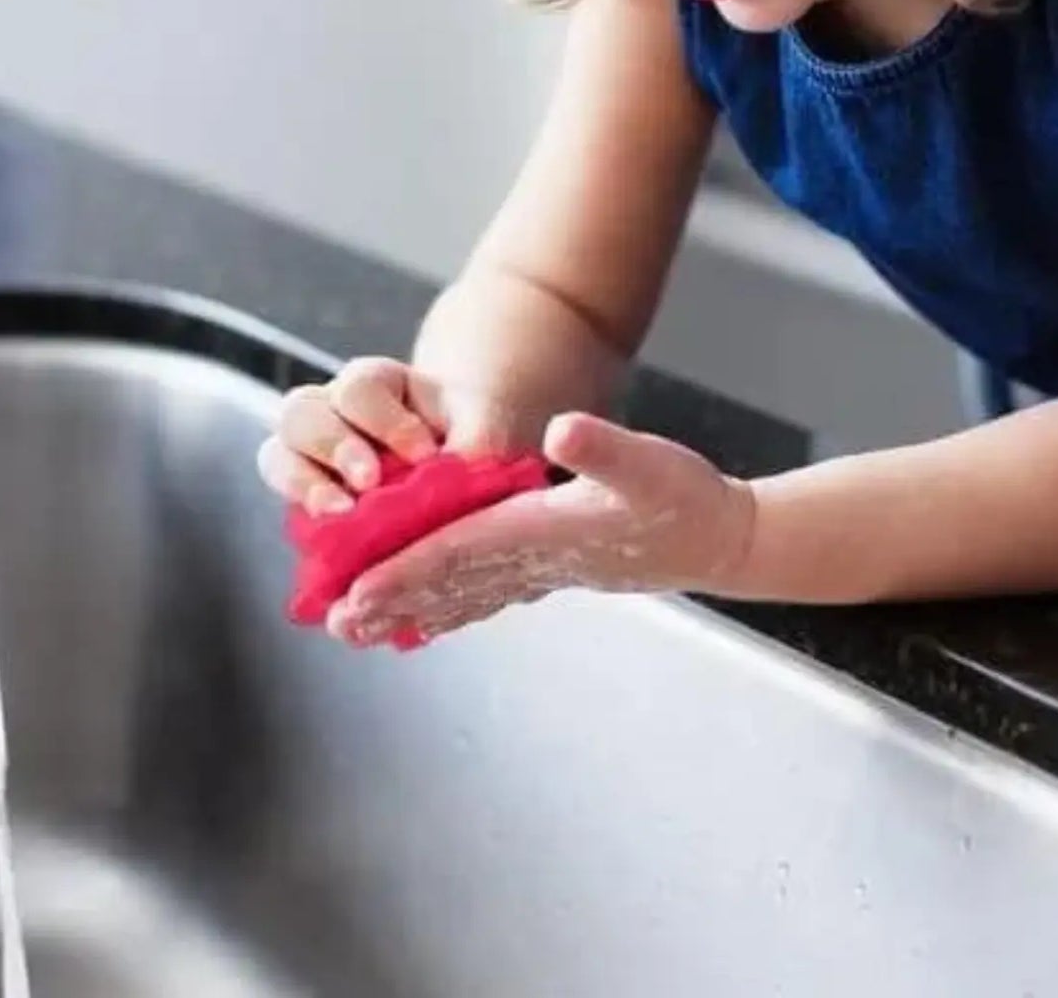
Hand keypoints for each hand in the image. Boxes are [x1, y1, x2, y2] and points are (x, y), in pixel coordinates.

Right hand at [256, 355, 557, 515]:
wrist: (455, 460)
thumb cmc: (466, 434)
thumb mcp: (481, 427)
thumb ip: (475, 441)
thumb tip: (460, 473)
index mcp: (374, 385)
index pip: (360, 388)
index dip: (386, 421)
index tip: (424, 454)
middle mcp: (329, 411)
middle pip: (301, 411)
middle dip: (334, 446)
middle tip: (369, 482)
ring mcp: (309, 453)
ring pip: (277, 453)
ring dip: (305, 484)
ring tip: (340, 515)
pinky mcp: (306, 497)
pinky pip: (284, 503)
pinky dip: (304, 521)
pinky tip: (334, 544)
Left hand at [327, 411, 754, 646]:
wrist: (722, 538)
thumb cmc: (685, 497)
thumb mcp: (649, 462)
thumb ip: (604, 449)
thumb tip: (561, 429)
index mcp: (542, 530)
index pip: (458, 552)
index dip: (405, 570)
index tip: (358, 588)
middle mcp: (534, 558)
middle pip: (448, 582)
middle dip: (391, 601)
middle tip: (335, 622)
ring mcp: (543, 570)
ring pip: (461, 593)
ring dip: (410, 609)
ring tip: (359, 628)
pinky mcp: (554, 567)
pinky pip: (487, 591)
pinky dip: (449, 603)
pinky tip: (425, 613)